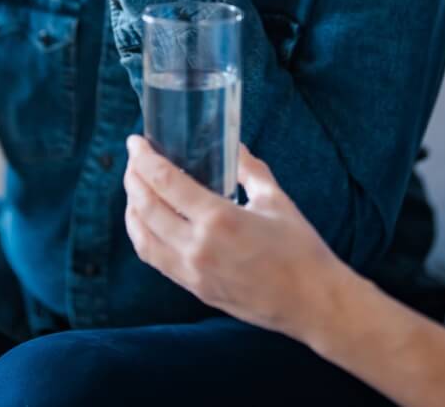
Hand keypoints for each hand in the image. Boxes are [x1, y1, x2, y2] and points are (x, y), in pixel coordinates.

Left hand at [123, 135, 346, 339]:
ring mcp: (193, 273)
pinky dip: (143, 237)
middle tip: (133, 160)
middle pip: (146, 207)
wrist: (313, 303)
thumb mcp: (275, 200)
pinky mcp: (195, 290)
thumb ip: (250, 169)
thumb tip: (234, 146)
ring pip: (143, 238)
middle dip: (132, 179)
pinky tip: (146, 223)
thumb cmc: (300, 250)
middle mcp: (198, 247)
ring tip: (134, 189)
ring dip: (132, 209)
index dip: (144, 159)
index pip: (165, 182)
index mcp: (218, 219)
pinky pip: (156, 260)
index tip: (135, 142)